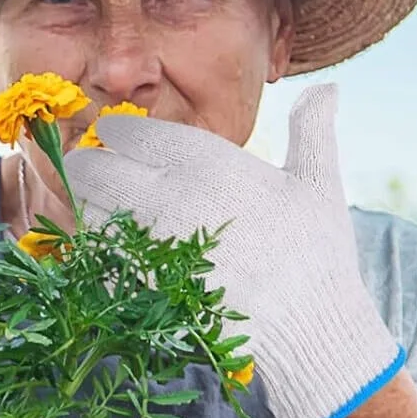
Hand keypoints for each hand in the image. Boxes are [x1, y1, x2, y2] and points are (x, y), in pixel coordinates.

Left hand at [63, 84, 404, 417]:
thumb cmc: (317, 256)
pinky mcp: (139, 291)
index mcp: (203, 160)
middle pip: (90, 169)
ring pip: (87, 216)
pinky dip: (98, 262)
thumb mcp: (319, 183)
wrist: (309, 330)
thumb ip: (312, 128)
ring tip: (112, 220)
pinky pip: (96, 266)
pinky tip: (120, 263)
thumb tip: (329, 88)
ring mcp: (145, 246)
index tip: (121, 144)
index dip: (118, 138)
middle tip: (98, 179)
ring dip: (92, 215)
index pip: (127, 133)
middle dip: (88, 170)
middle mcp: (165, 195)